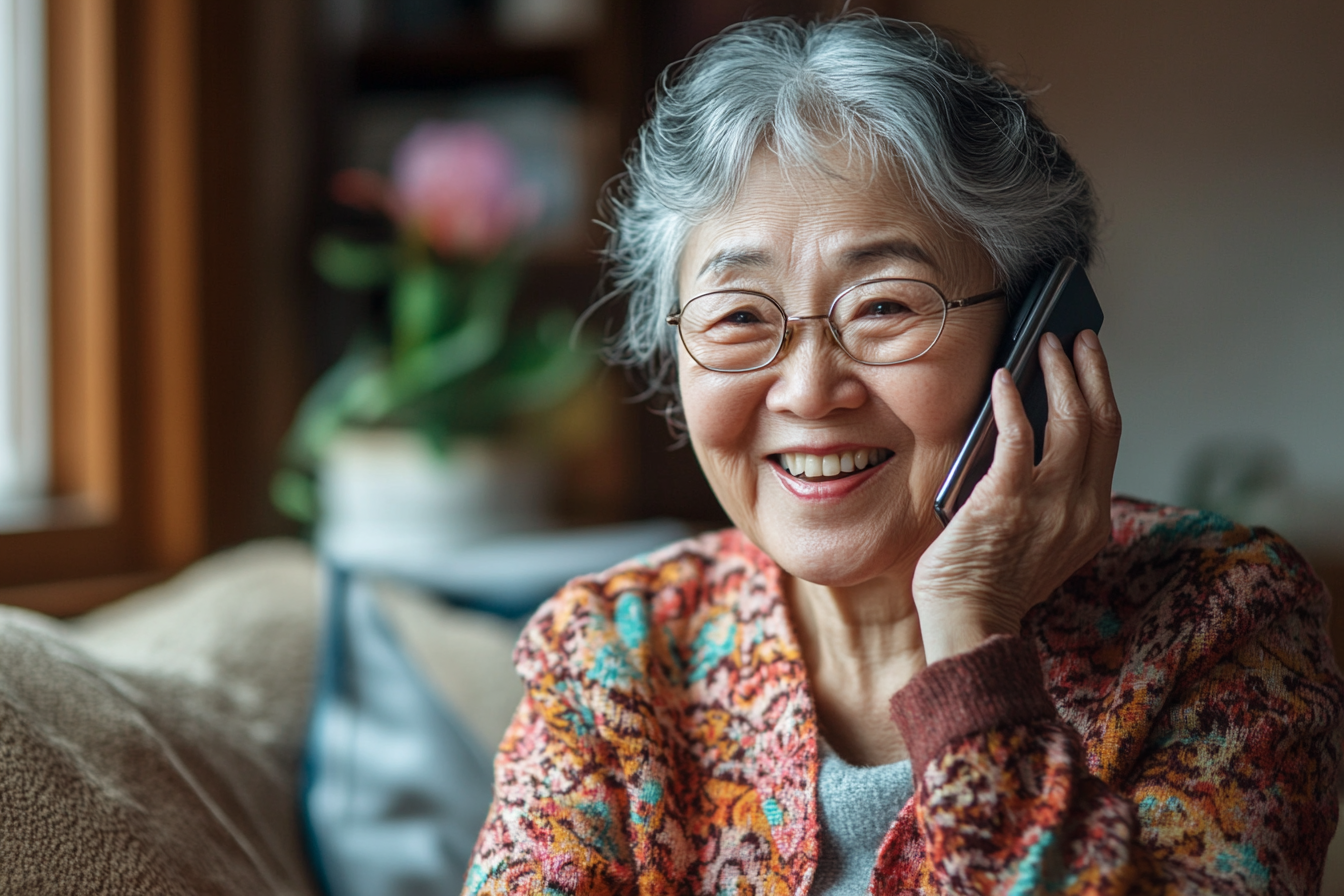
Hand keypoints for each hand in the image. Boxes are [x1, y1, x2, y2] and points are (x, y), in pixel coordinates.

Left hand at [912, 329, 1121, 662]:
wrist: (967, 624)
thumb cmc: (984, 583)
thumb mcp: (1033, 539)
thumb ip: (1039, 496)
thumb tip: (1021, 432)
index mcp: (1092, 520)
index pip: (1108, 443)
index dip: (1101, 394)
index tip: (1090, 364)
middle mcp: (1082, 509)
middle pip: (1101, 422)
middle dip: (1092, 371)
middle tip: (1078, 337)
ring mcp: (1050, 505)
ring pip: (1071, 420)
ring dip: (1060, 374)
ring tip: (1045, 344)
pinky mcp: (1009, 500)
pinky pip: (1019, 436)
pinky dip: (1013, 401)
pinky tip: (1000, 379)